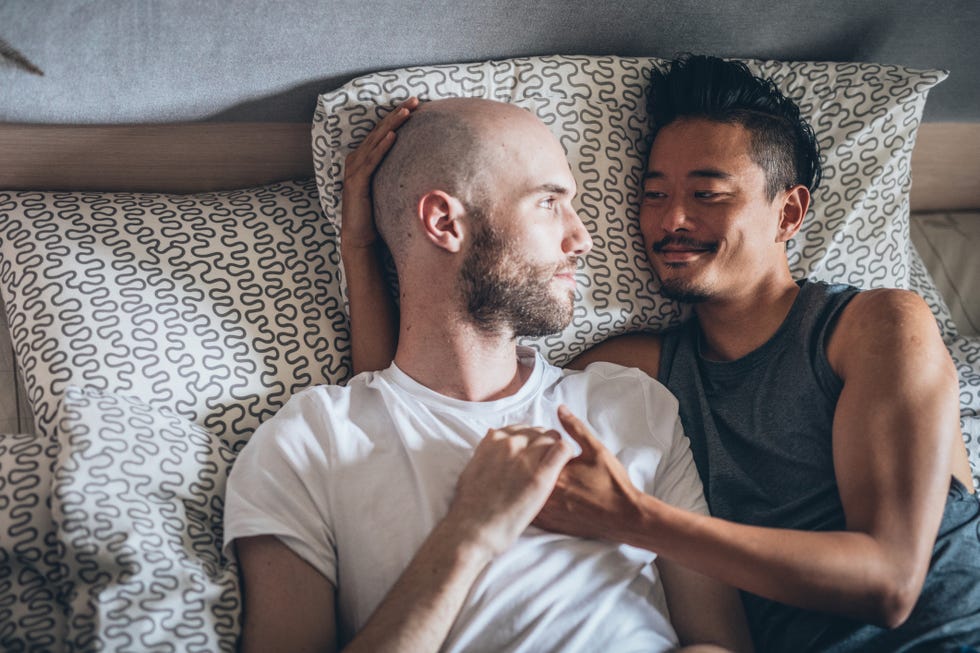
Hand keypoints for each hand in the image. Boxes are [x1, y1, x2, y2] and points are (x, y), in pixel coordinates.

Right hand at [341, 96, 419, 249]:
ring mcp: (354, 170)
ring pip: (375, 141)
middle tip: (415, 99)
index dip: (398, 117)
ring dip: (391, 125)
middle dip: (397, 114)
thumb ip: (398, 173)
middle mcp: (357, 160)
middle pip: (379, 131)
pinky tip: (393, 136)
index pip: (383, 132)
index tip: (417, 104)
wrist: (360, 237)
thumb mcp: (389, 188)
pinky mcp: (356, 182)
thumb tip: (423, 165)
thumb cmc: (376, 213)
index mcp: (364, 158)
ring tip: (406, 111)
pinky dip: (381, 147)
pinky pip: (371, 161)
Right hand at [446, 425, 573, 556]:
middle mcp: (510, 444)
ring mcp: (526, 458)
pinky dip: (566, 453)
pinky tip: (565, 465)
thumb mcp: (471, 470)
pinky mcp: (541, 476)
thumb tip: (490, 441)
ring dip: (555, 448)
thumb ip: (485, 452)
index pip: (520, 428)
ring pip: (553, 437)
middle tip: (545, 460)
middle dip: (543, 443)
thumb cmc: (469, 506)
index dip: (528, 439)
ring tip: (556, 465)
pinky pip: (563, 450)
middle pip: (538, 431)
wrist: (473, 529)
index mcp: (493, 441)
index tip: (531, 451)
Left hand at [533, 405, 645, 541]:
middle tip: (529, 462)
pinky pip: (529, 513)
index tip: (536, 446)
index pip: (529, 456)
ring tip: (528, 477)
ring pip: (522, 495)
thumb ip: (575, 428)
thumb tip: (559, 409)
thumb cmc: (613, 483)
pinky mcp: (551, 524)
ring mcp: (547, 512)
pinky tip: (532, 494)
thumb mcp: (596, 449)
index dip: (530, 448)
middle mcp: (546, 494)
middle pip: (522, 476)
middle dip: (523, 467)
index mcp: (554, 473)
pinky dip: (527, 502)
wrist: (625, 517)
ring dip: (522, 485)